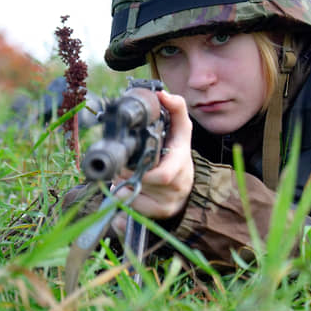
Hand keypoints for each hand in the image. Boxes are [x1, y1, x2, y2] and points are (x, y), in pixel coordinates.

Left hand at [112, 91, 193, 231]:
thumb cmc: (178, 156)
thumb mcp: (182, 132)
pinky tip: (131, 195)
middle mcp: (177, 187)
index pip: (162, 176)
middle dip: (126, 175)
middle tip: (124, 169)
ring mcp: (168, 204)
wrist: (188, 189)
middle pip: (140, 185)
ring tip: (129, 180)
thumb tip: (162, 94)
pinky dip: (123, 204)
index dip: (142, 173)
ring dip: (122, 187)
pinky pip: (129, 213)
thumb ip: (176, 110)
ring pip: (131, 198)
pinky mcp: (158, 217)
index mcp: (181, 164)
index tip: (131, 166)